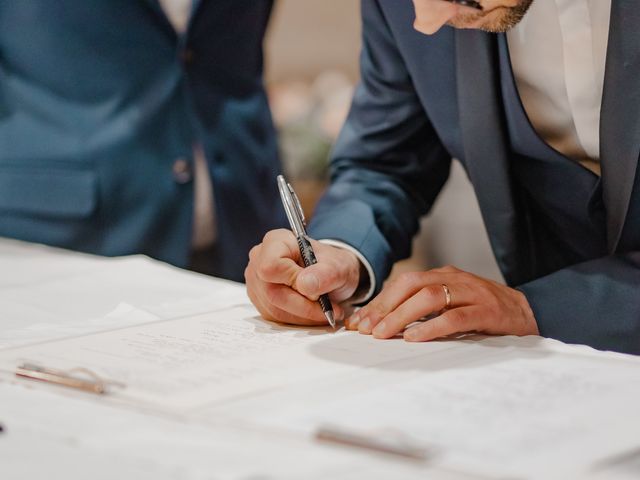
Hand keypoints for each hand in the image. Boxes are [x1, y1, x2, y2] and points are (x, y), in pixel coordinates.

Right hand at [245, 229, 361, 325]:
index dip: (293, 281)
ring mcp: (257, 282)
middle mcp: (260, 260)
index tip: (316, 288)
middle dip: (304, 306)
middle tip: (328, 306)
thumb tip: (305, 285)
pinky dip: (298, 319)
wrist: (332, 275)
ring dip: (304, 315)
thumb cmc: (332, 265)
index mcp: (276, 241)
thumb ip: (325, 274)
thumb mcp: (339, 266)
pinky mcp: (261, 300)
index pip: (270, 266)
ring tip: (325, 310)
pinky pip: (276, 318)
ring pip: (275, 309)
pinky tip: (312, 312)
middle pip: (272, 292)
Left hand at [346, 265, 537, 340]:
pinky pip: (455, 316)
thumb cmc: (484, 312)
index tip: (359, 321)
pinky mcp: (487, 311)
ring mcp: (472, 293)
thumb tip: (385, 325)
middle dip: (384, 306)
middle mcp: (454, 279)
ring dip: (402, 316)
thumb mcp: (452, 304)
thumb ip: (424, 309)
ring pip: (429, 297)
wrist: (531, 312)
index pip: (403, 283)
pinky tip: (415, 338)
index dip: (379, 301)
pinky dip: (432, 327)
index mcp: (443, 275)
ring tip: (384, 334)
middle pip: (411, 284)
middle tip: (365, 329)